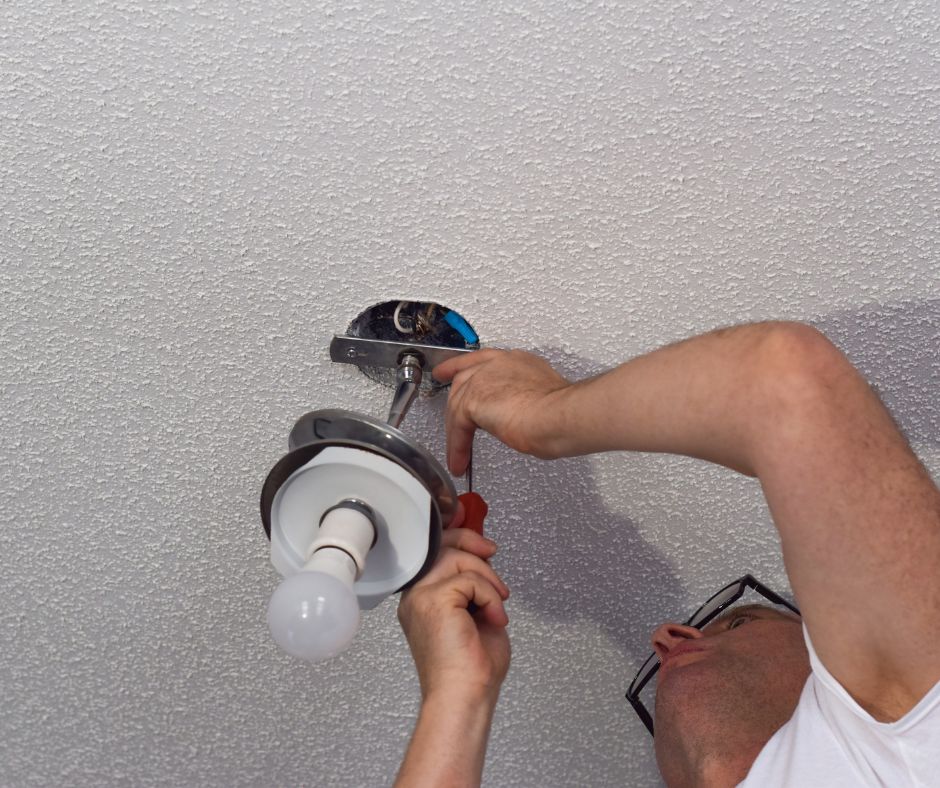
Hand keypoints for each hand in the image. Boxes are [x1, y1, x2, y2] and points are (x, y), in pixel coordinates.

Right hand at [397, 526, 510, 702]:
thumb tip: (484, 558)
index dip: (457, 535)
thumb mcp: (477, 613)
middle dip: (473, 544)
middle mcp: (416, 596)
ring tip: (497, 605)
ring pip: (458, 559)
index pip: (434, 551)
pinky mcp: (434, 601)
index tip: (478, 534)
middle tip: (493, 555)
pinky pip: (469, 578)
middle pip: (443, 546)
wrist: (466, 696)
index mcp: (422, 598)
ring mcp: (421, 597)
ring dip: (488, 579)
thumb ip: (474, 585)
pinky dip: (489, 595)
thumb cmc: (471, 667)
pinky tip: (492, 617)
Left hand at [433, 349, 570, 474]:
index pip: (483, 360)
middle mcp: (498, 365)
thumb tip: (519, 418)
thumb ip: (525, 401)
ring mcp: (484, 379)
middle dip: (453, 402)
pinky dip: (458, 446)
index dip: (462, 366)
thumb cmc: (564, 413)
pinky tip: (460, 460)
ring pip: (458, 405)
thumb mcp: (544, 400)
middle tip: (448, 422)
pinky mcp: (473, 400)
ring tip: (459, 456)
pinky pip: (457, 426)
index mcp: (517, 361)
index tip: (449, 371)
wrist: (560, 416)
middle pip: (464, 381)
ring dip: (456, 434)